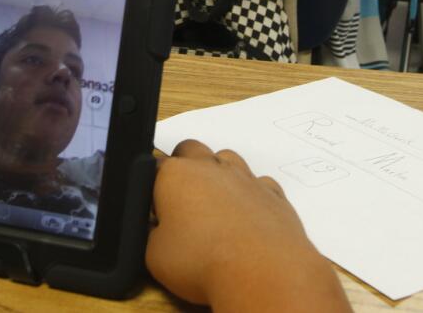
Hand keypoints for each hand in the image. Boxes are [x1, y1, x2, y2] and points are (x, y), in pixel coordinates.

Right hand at [146, 139, 348, 311]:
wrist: (261, 273)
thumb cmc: (204, 262)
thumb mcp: (154, 256)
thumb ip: (150, 234)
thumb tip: (155, 229)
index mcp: (175, 175)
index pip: (154, 165)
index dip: (151, 187)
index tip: (155, 209)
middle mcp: (210, 168)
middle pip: (191, 149)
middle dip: (183, 167)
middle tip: (182, 201)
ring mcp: (244, 177)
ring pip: (227, 159)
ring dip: (218, 174)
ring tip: (214, 207)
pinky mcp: (272, 193)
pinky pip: (258, 183)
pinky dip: (250, 194)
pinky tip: (246, 217)